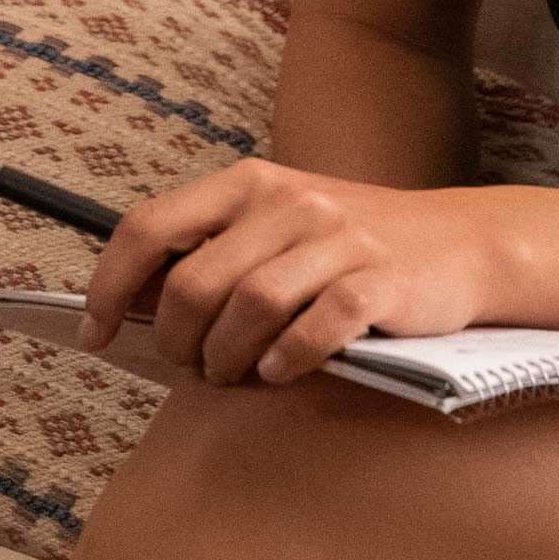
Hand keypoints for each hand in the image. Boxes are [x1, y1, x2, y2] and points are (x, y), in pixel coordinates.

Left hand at [77, 159, 495, 387]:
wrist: (464, 242)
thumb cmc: (353, 247)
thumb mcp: (279, 227)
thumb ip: (214, 251)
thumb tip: (135, 303)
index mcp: (249, 182)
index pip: (149, 226)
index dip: (109, 284)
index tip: (94, 331)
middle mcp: (287, 201)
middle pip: (193, 283)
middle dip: (177, 341)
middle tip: (190, 367)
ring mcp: (337, 238)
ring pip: (248, 306)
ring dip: (225, 358)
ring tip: (230, 376)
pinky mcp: (381, 279)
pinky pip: (316, 326)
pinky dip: (287, 359)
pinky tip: (279, 372)